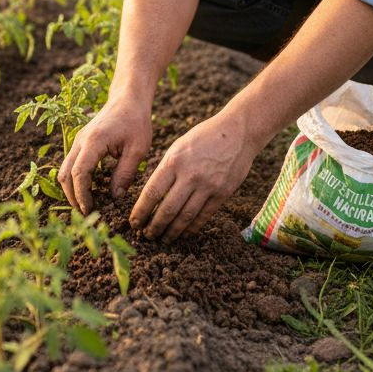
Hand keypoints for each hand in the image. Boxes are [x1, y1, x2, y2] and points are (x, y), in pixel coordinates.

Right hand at [58, 97, 153, 213]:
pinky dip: (75, 179)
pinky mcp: (80, 142)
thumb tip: (115, 198)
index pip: (79, 173)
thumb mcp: (137, 150)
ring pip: (64, 169)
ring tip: (87, 204)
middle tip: (86, 212)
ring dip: (72, 188)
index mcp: (93, 142)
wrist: (128, 99)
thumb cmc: (135, 121)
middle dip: (72, 196)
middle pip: (65, 174)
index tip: (90, 209)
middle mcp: (80, 141)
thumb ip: (125, 174)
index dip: (82, 195)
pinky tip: (91, 189)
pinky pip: (71, 164)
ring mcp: (78, 141)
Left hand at [130, 111, 256, 241]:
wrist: (237, 132)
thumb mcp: (178, 147)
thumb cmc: (204, 137)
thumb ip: (166, 169)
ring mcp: (208, 185)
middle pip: (167, 209)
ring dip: (172, 231)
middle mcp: (190, 175)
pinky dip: (192, 227)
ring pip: (186, 216)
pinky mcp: (223, 193)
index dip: (141, 211)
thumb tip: (152, 195)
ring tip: (163, 239)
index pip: (152, 192)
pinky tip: (184, 234)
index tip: (134, 222)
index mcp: (174, 161)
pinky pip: (204, 215)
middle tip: (146, 236)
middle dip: (154, 226)